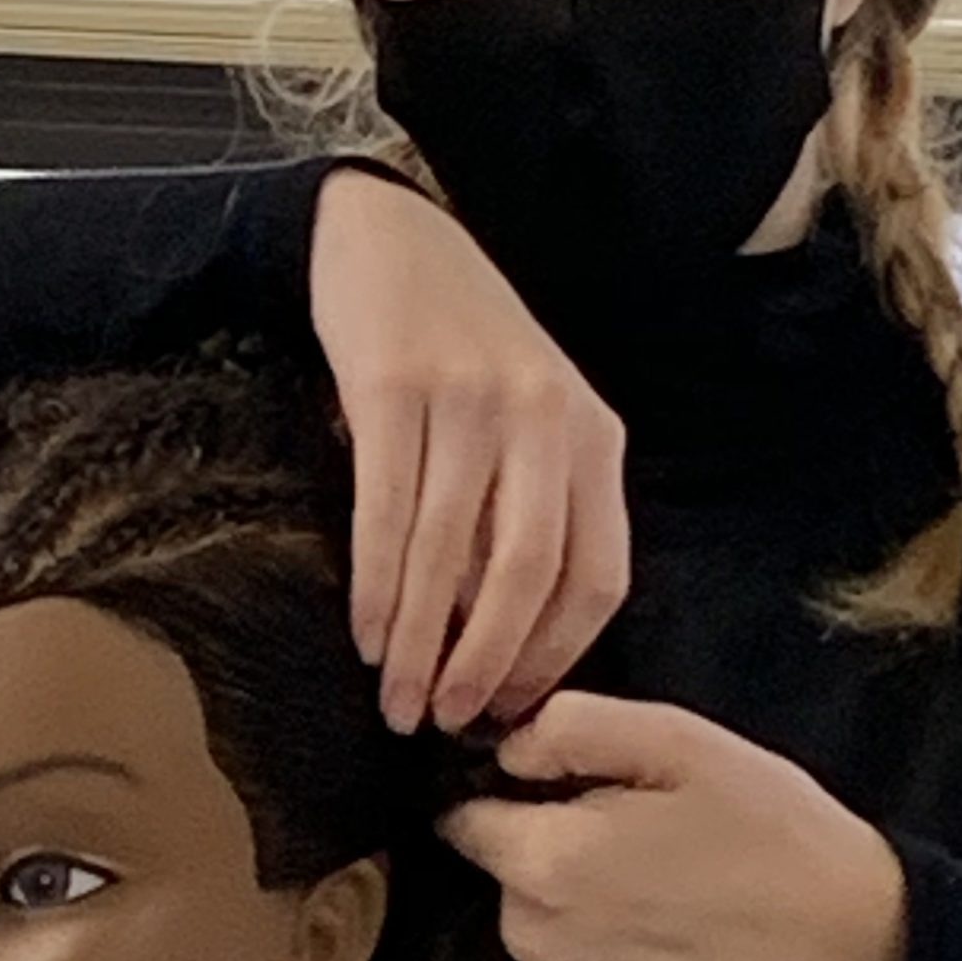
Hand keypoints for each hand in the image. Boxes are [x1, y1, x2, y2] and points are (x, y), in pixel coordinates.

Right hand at [310, 169, 630, 734]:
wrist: (389, 237)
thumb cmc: (463, 350)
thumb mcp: (528, 423)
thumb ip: (530, 514)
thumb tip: (496, 649)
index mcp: (595, 436)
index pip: (599, 576)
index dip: (555, 658)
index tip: (512, 711)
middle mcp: (546, 416)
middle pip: (530, 574)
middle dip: (487, 665)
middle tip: (448, 723)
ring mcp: (471, 398)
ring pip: (449, 552)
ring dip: (418, 641)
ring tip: (395, 699)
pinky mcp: (395, 384)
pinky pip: (385, 510)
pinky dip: (374, 585)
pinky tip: (362, 632)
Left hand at [435, 692, 909, 960]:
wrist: (847, 944)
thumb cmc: (769, 831)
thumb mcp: (680, 740)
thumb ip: (571, 726)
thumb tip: (505, 749)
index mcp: (546, 862)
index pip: (465, 815)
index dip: (511, 789)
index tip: (572, 786)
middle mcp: (534, 943)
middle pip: (504, 871)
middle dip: (551, 843)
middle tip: (642, 832)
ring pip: (530, 925)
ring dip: (571, 903)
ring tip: (659, 885)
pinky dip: (592, 960)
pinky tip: (657, 939)